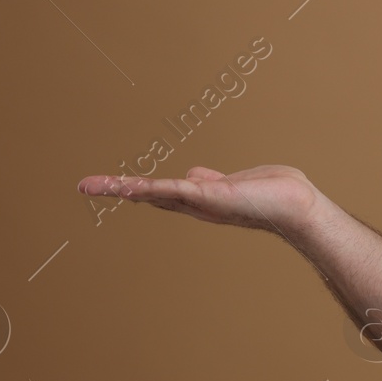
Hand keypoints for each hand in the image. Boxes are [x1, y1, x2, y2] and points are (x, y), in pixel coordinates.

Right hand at [77, 165, 318, 235]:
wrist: (295, 205)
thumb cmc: (273, 195)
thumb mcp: (235, 184)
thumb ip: (212, 181)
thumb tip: (195, 174)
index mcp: (200, 200)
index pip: (161, 193)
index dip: (135, 189)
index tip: (111, 185)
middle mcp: (196, 205)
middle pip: (149, 195)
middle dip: (117, 190)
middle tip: (86, 186)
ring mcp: (200, 202)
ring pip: (154, 193)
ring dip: (122, 189)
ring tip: (91, 186)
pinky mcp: (208, 196)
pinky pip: (172, 190)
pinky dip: (147, 188)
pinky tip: (126, 186)